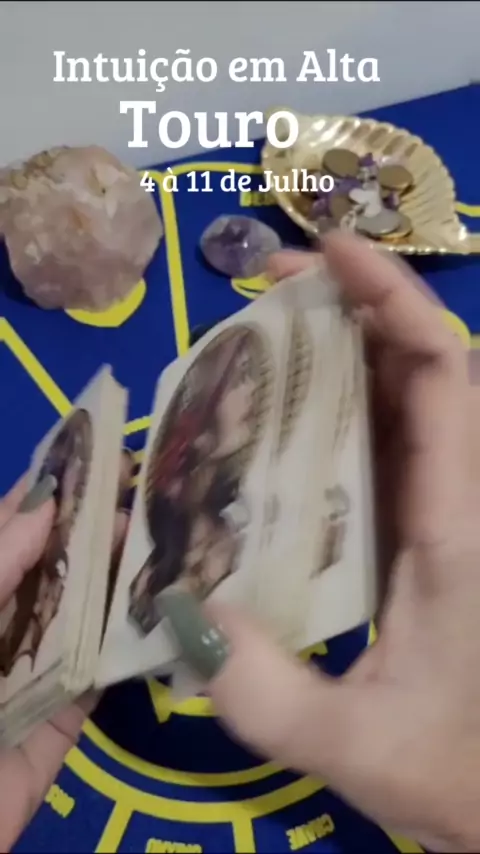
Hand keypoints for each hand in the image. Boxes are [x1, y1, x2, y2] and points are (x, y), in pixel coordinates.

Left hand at [0, 461, 130, 851]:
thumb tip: (46, 503)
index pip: (14, 536)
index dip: (49, 496)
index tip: (97, 459)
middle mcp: (4, 630)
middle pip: (55, 573)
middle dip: (98, 535)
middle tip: (151, 500)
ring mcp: (33, 677)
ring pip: (84, 621)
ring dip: (121, 586)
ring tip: (171, 544)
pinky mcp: (60, 725)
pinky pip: (101, 680)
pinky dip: (130, 650)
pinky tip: (168, 616)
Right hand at [165, 232, 479, 852]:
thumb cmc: (459, 766)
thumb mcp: (357, 747)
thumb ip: (269, 695)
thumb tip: (189, 614)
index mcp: (456, 520)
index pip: (441, 378)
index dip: (394, 299)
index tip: (330, 253)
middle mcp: (454, 495)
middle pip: (420, 367)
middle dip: (352, 306)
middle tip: (267, 286)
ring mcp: (439, 507)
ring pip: (401, 399)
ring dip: (342, 349)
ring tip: (262, 330)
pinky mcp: (419, 529)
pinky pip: (381, 445)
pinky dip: (335, 408)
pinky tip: (277, 414)